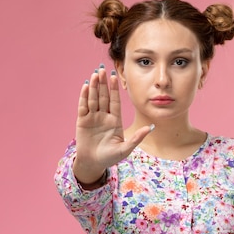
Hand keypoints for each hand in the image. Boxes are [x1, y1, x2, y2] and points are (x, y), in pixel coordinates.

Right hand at [73, 65, 152, 183]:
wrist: (93, 164)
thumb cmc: (110, 157)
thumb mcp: (125, 149)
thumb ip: (137, 138)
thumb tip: (151, 127)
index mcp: (115, 120)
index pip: (115, 101)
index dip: (114, 89)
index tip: (115, 77)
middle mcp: (104, 116)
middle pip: (103, 97)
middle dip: (103, 83)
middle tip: (103, 69)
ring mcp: (92, 117)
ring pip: (93, 99)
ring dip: (94, 87)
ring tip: (95, 74)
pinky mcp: (82, 121)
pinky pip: (83, 106)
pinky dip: (84, 96)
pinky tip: (86, 86)